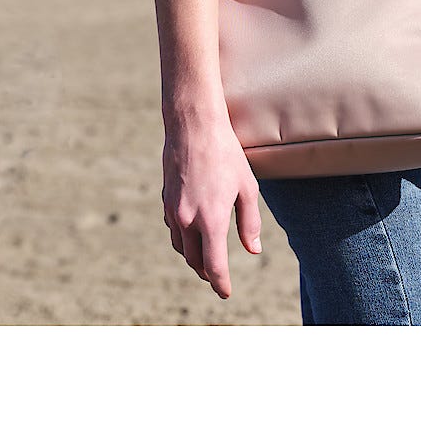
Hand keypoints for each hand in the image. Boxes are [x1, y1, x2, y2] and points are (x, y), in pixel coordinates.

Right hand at [161, 102, 261, 299]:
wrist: (193, 127)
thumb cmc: (226, 155)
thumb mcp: (247, 188)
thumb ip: (250, 222)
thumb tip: (254, 250)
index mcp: (211, 220)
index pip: (214, 266)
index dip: (221, 284)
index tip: (226, 293)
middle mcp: (188, 220)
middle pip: (194, 261)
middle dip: (206, 273)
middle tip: (216, 278)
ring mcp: (173, 210)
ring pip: (180, 247)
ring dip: (192, 257)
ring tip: (205, 259)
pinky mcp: (166, 199)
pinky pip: (173, 229)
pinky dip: (182, 239)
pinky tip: (192, 233)